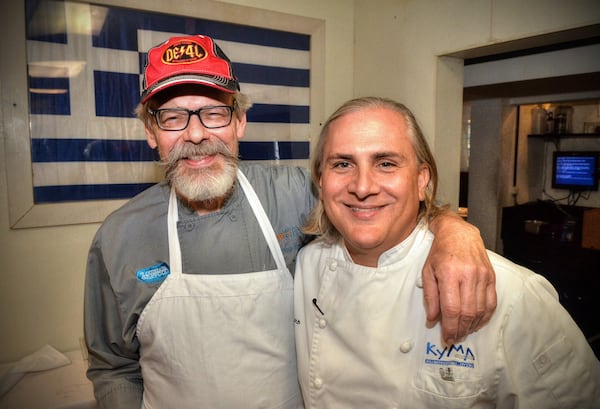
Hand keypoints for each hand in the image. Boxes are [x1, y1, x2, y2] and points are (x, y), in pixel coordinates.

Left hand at [423, 212, 496, 344]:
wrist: (459, 233)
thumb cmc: (440, 252)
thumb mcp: (427, 272)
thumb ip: (430, 297)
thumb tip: (433, 320)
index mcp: (450, 274)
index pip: (452, 308)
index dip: (450, 327)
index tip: (446, 337)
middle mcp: (468, 275)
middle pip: (467, 312)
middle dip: (460, 330)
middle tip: (454, 338)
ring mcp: (482, 276)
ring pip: (480, 310)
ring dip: (472, 326)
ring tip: (463, 333)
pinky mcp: (491, 277)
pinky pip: (491, 302)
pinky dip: (484, 317)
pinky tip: (476, 323)